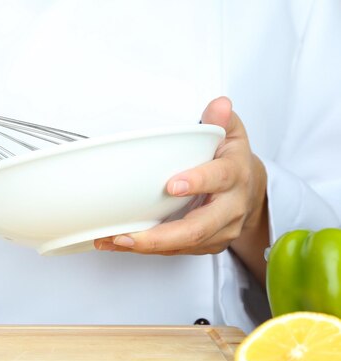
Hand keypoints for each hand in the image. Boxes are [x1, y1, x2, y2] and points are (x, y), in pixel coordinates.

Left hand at [94, 97, 267, 277]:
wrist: (251, 191)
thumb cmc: (232, 161)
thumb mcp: (232, 135)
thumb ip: (221, 120)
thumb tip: (219, 104)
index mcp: (235, 176)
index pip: (220, 178)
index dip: (197, 182)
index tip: (171, 185)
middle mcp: (230, 208)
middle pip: (198, 228)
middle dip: (161, 235)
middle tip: (127, 235)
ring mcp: (220, 231)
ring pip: (184, 244)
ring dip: (146, 246)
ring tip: (113, 240)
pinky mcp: (206, 245)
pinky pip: (176, 251)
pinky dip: (147, 249)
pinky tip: (120, 243)